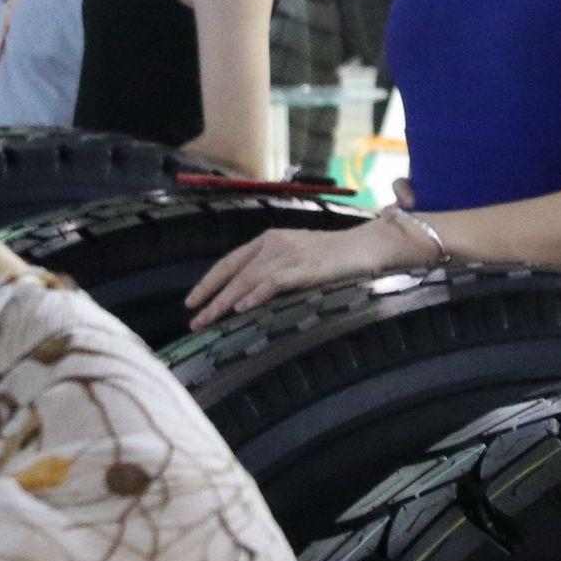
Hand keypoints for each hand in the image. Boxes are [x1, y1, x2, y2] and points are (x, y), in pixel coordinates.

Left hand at [186, 211, 432, 327]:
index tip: (191, 302)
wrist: (368, 246)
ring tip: (209, 319)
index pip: (230, 261)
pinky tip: (241, 308)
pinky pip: (274, 281)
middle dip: (211, 297)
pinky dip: (255, 294)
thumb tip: (247, 296)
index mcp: (269, 240)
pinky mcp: (306, 266)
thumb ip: (273, 270)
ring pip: (249, 278)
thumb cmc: (334, 257)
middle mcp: (274, 243)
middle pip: (234, 272)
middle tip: (194, 320)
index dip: (209, 282)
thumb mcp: (297, 258)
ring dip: (226, 301)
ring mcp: (290, 254)